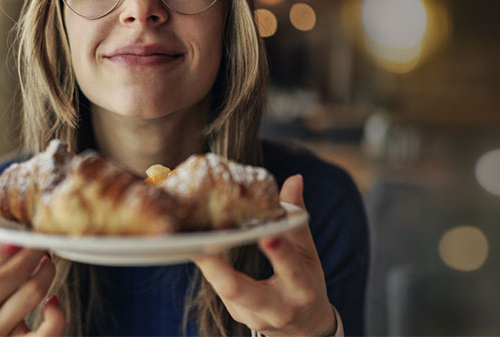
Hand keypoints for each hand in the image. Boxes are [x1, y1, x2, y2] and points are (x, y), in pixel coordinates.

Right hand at [0, 236, 63, 335]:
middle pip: (13, 278)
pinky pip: (45, 334)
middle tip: (43, 240)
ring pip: (32, 296)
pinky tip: (54, 301)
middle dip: (34, 253)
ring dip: (47, 272)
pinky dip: (57, 316)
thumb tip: (9, 213)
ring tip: (47, 261)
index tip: (19, 239)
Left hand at [193, 175, 335, 335]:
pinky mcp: (239, 317)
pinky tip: (200, 250)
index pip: (291, 269)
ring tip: (190, 241)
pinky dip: (212, 270)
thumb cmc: (307, 283)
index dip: (279, 253)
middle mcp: (279, 308)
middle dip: (221, 272)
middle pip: (243, 292)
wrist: (305, 328)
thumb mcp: (308, 254)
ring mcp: (255, 317)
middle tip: (202, 247)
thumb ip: (297, 219)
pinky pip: (222, 291)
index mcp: (302, 289)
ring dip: (209, 268)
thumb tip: (294, 179)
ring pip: (226, 294)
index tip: (267, 235)